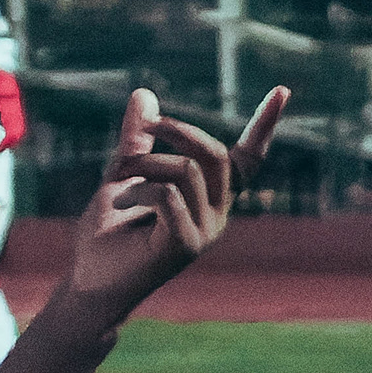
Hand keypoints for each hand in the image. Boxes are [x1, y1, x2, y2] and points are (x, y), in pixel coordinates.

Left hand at [63, 87, 291, 318]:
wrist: (89, 282)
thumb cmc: (106, 232)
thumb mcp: (124, 173)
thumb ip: (137, 138)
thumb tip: (144, 94)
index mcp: (210, 197)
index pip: (246, 159)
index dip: (265, 126)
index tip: (283, 90)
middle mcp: (216, 214)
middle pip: (217, 154)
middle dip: (178, 131)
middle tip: (145, 126)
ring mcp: (205, 231)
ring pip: (187, 171)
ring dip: (145, 164)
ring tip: (119, 180)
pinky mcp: (186, 245)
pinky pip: (168, 195)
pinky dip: (138, 190)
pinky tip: (122, 203)